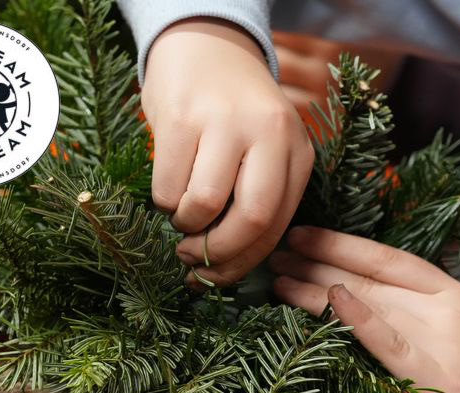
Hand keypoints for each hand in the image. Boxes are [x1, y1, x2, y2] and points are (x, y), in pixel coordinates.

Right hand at [143, 19, 313, 286]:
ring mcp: (224, 122)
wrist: (205, 47)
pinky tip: (169, 185)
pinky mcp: (180, 117)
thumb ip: (258, 199)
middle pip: (251, 220)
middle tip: (193, 258)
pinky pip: (166, 185)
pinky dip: (162, 200)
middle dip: (217, 253)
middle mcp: (268, 134)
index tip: (216, 278)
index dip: (243, 263)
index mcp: (296, 150)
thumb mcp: (264, 151)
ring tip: (181, 213)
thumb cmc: (234, 116)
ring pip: (203, 206)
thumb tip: (225, 269)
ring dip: (184, 225)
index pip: (277, 225)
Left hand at [269, 226, 459, 392]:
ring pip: (369, 302)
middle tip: (275, 248)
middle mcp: (441, 306)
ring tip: (277, 276)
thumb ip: (425, 305)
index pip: (386, 256)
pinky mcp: (437, 378)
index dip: (340, 242)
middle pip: (368, 275)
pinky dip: (360, 318)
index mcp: (450, 291)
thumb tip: (369, 291)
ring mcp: (439, 339)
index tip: (304, 232)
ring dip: (316, 288)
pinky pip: (390, 342)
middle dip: (316, 260)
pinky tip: (332, 299)